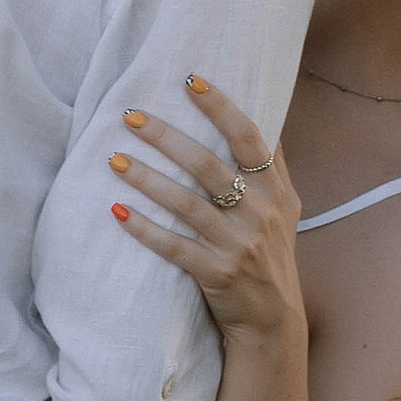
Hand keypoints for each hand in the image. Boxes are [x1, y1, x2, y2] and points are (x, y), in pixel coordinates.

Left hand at [110, 76, 304, 353]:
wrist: (274, 321)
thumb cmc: (272, 254)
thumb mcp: (285, 208)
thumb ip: (272, 166)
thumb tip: (260, 114)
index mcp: (275, 189)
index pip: (249, 136)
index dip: (220, 106)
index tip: (191, 80)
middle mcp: (259, 212)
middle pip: (207, 164)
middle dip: (166, 136)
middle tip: (131, 116)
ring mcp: (237, 244)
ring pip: (184, 203)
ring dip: (146, 178)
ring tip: (114, 158)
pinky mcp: (215, 273)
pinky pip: (172, 246)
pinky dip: (144, 228)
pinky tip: (117, 212)